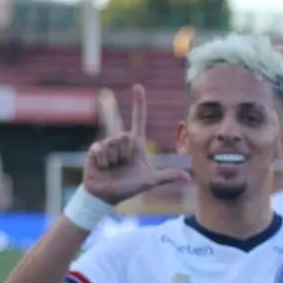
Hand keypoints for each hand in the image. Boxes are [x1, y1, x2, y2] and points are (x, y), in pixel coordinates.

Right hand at [82, 85, 189, 204]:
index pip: (139, 120)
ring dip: (113, 160)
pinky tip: (102, 168)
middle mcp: (122, 141)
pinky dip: (103, 162)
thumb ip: (167, 177)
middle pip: (124, 136)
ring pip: (113, 144)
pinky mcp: (95, 149)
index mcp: (136, 144)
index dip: (139, 103)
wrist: (106, 195)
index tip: (138, 86)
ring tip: (112, 168)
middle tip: (122, 166)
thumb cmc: (128, 187)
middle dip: (124, 154)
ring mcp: (108, 144)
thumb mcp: (149, 181)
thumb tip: (187, 177)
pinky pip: (100, 149)